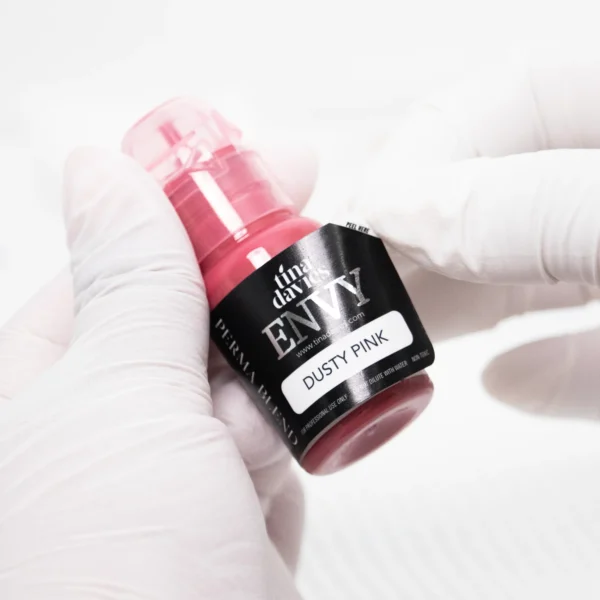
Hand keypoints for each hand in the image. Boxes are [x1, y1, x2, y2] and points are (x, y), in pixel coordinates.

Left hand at [0, 144, 315, 598]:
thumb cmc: (106, 585)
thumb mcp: (118, 401)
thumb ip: (129, 283)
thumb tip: (104, 171)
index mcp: (45, 383)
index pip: (120, 256)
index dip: (185, 201)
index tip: (251, 158)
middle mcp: (108, 426)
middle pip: (194, 312)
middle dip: (253, 275)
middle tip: (312, 221)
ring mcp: (178, 474)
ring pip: (245, 376)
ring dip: (286, 354)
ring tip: (326, 317)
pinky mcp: (236, 518)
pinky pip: (277, 441)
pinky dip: (302, 424)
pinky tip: (318, 414)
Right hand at [352, 55, 599, 419]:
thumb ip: (530, 205)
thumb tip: (405, 210)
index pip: (509, 101)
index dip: (426, 153)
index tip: (371, 220)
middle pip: (508, 195)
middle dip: (427, 241)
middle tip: (365, 289)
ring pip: (544, 274)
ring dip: (471, 305)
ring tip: (404, 333)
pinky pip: (599, 348)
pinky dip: (555, 370)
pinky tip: (509, 380)